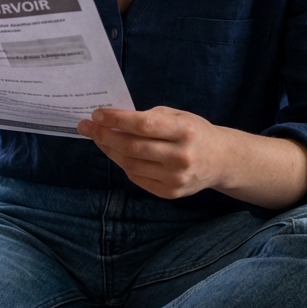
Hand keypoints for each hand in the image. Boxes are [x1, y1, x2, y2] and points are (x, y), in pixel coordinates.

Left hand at [76, 106, 224, 199]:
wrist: (221, 160)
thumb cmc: (194, 132)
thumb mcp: (177, 116)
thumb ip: (148, 118)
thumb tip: (112, 120)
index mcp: (185, 131)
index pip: (143, 125)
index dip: (116, 120)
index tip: (96, 114)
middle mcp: (181, 156)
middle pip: (132, 147)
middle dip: (104, 135)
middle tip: (86, 127)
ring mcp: (175, 178)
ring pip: (130, 164)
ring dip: (109, 150)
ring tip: (98, 138)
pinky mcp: (170, 193)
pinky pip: (137, 178)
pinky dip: (123, 165)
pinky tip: (117, 154)